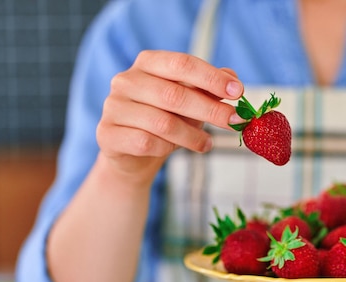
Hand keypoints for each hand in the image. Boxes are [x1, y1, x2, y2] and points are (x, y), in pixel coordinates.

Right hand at [96, 50, 243, 182]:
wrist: (133, 154)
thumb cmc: (165, 119)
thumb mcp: (190, 100)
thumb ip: (208, 87)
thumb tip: (233, 76)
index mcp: (148, 63)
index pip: (182, 64)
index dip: (212, 78)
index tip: (238, 91)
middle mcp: (126, 80)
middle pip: (174, 94)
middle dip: (210, 110)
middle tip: (234, 122)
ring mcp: (113, 107)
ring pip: (162, 122)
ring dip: (192, 136)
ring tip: (207, 144)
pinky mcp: (107, 134)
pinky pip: (146, 142)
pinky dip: (167, 148)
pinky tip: (177, 150)